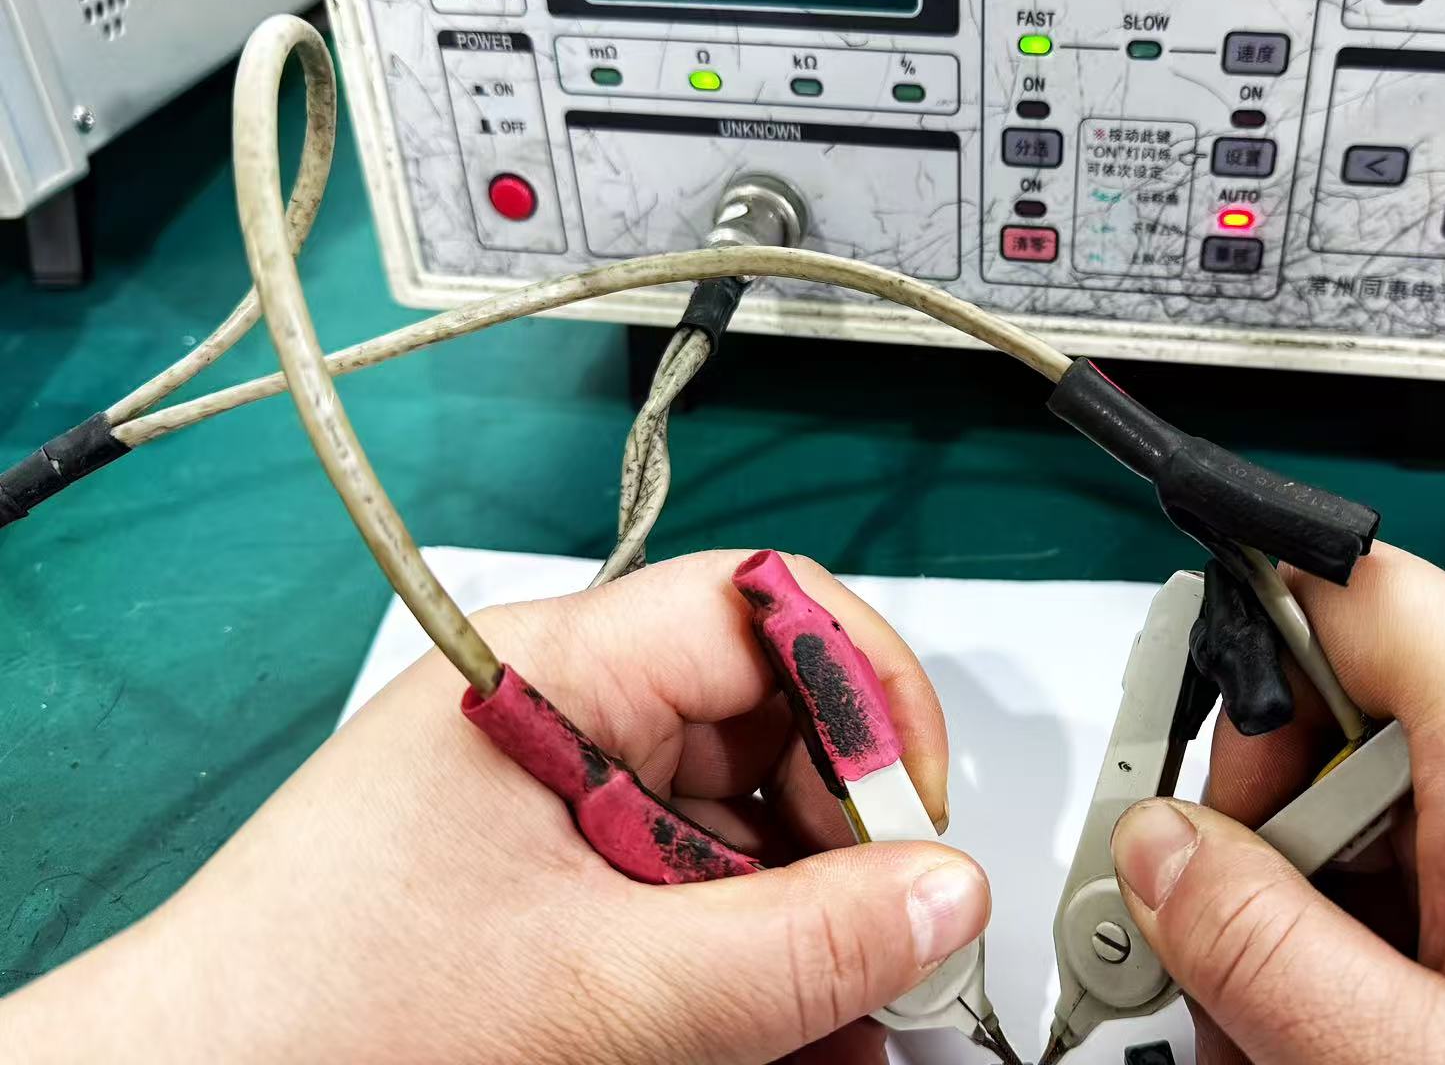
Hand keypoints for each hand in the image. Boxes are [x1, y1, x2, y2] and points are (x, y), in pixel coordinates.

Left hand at [0, 551, 989, 1063]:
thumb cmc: (312, 1013)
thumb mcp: (598, 987)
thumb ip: (795, 946)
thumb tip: (942, 894)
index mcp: (556, 670)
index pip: (764, 612)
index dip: (864, 693)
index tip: (913, 811)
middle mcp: (571, 719)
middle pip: (777, 724)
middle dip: (854, 833)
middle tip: (898, 935)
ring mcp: (572, 808)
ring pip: (753, 827)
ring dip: (820, 920)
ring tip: (853, 1011)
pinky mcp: (571, 889)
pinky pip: (708, 900)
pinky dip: (765, 963)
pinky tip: (800, 1030)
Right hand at [1111, 544, 1444, 1063]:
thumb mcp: (1418, 1059)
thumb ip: (1262, 946)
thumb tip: (1157, 854)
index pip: (1348, 586)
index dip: (1235, 631)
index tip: (1162, 728)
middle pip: (1336, 728)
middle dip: (1256, 849)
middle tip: (1220, 967)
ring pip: (1375, 824)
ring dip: (1306, 928)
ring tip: (1291, 1047)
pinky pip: (1437, 883)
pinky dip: (1376, 957)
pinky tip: (1359, 1044)